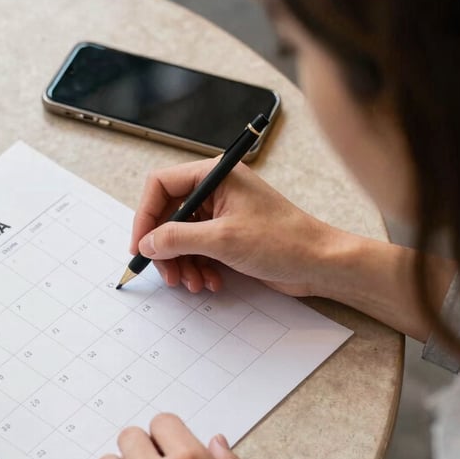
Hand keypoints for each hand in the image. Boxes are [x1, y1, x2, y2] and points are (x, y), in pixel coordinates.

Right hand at [130, 158, 341, 295]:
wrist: (319, 263)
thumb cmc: (284, 240)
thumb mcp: (222, 239)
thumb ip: (177, 239)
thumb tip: (147, 243)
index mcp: (215, 175)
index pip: (161, 185)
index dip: (145, 216)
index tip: (140, 246)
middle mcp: (217, 190)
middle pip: (168, 215)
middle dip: (165, 248)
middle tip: (168, 274)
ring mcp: (223, 213)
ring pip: (181, 237)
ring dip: (182, 263)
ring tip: (194, 283)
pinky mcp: (229, 235)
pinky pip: (198, 250)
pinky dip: (198, 268)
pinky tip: (211, 282)